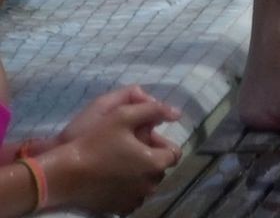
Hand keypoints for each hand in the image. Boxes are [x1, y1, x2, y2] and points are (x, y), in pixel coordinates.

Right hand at [45, 99, 181, 215]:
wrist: (66, 174)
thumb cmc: (96, 141)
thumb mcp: (124, 115)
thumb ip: (154, 110)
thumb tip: (176, 113)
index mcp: (154, 163)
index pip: (174, 153)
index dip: (161, 141)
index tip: (143, 135)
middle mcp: (149, 186)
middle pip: (159, 168)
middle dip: (150, 156)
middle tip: (129, 146)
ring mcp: (134, 200)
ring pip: (146, 183)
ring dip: (139, 173)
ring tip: (119, 161)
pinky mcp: (119, 210)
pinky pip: (132, 196)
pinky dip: (128, 187)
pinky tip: (113, 177)